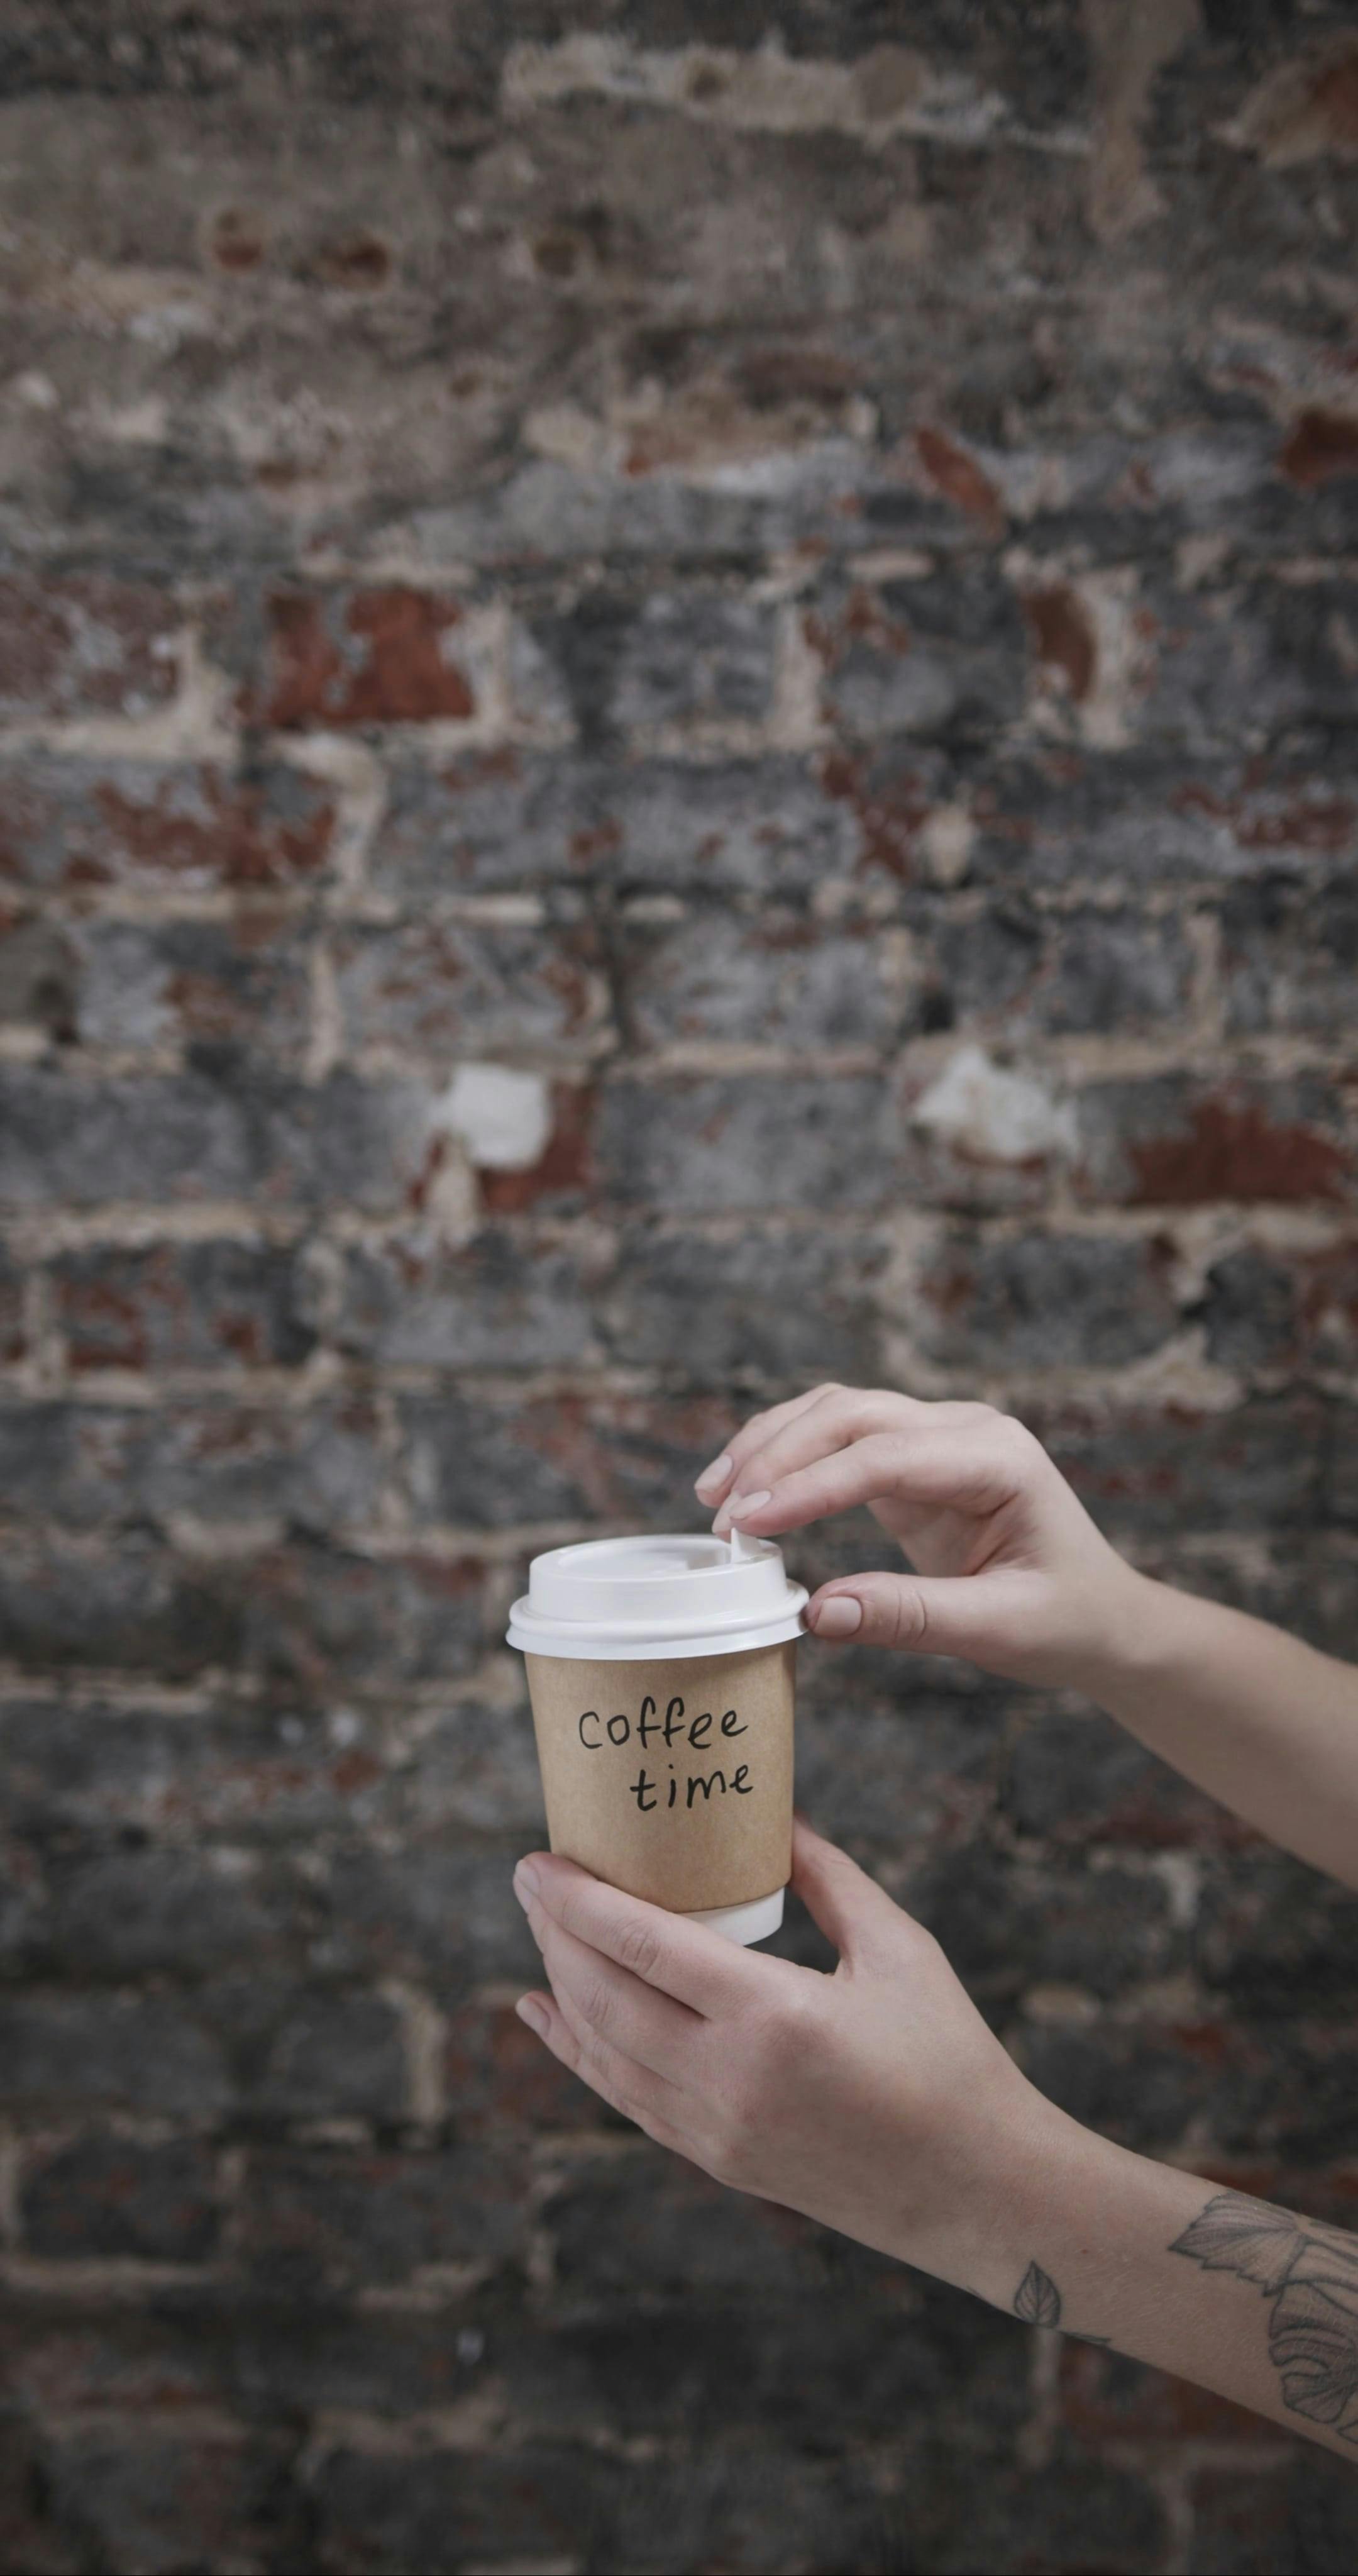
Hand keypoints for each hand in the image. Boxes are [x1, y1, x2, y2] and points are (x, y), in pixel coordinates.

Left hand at [512, 1818, 1055, 2301]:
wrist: (977, 2189)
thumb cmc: (949, 2058)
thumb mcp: (899, 1949)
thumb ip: (829, 1878)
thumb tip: (776, 1814)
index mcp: (774, 2015)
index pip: (642, 1946)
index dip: (576, 1901)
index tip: (536, 1861)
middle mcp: (729, 2078)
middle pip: (604, 1996)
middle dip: (554, 1933)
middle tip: (528, 1879)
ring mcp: (716, 2129)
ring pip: (604, 2051)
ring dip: (561, 1986)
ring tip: (541, 1930)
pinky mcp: (717, 2160)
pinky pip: (625, 2098)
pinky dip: (579, 2052)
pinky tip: (549, 2015)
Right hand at [695, 1384, 1144, 1693]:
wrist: (1101, 1616)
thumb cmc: (1065, 1620)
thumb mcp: (999, 1629)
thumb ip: (911, 1617)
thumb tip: (818, 1613)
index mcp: (998, 1458)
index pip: (885, 1456)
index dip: (811, 1486)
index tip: (750, 1522)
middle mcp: (966, 1430)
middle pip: (851, 1415)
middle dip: (778, 1456)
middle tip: (722, 1518)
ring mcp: (937, 1437)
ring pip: (836, 1413)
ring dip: (772, 1444)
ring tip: (715, 1496)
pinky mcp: (912, 1462)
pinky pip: (839, 1441)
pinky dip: (789, 1457)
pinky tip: (749, 1493)